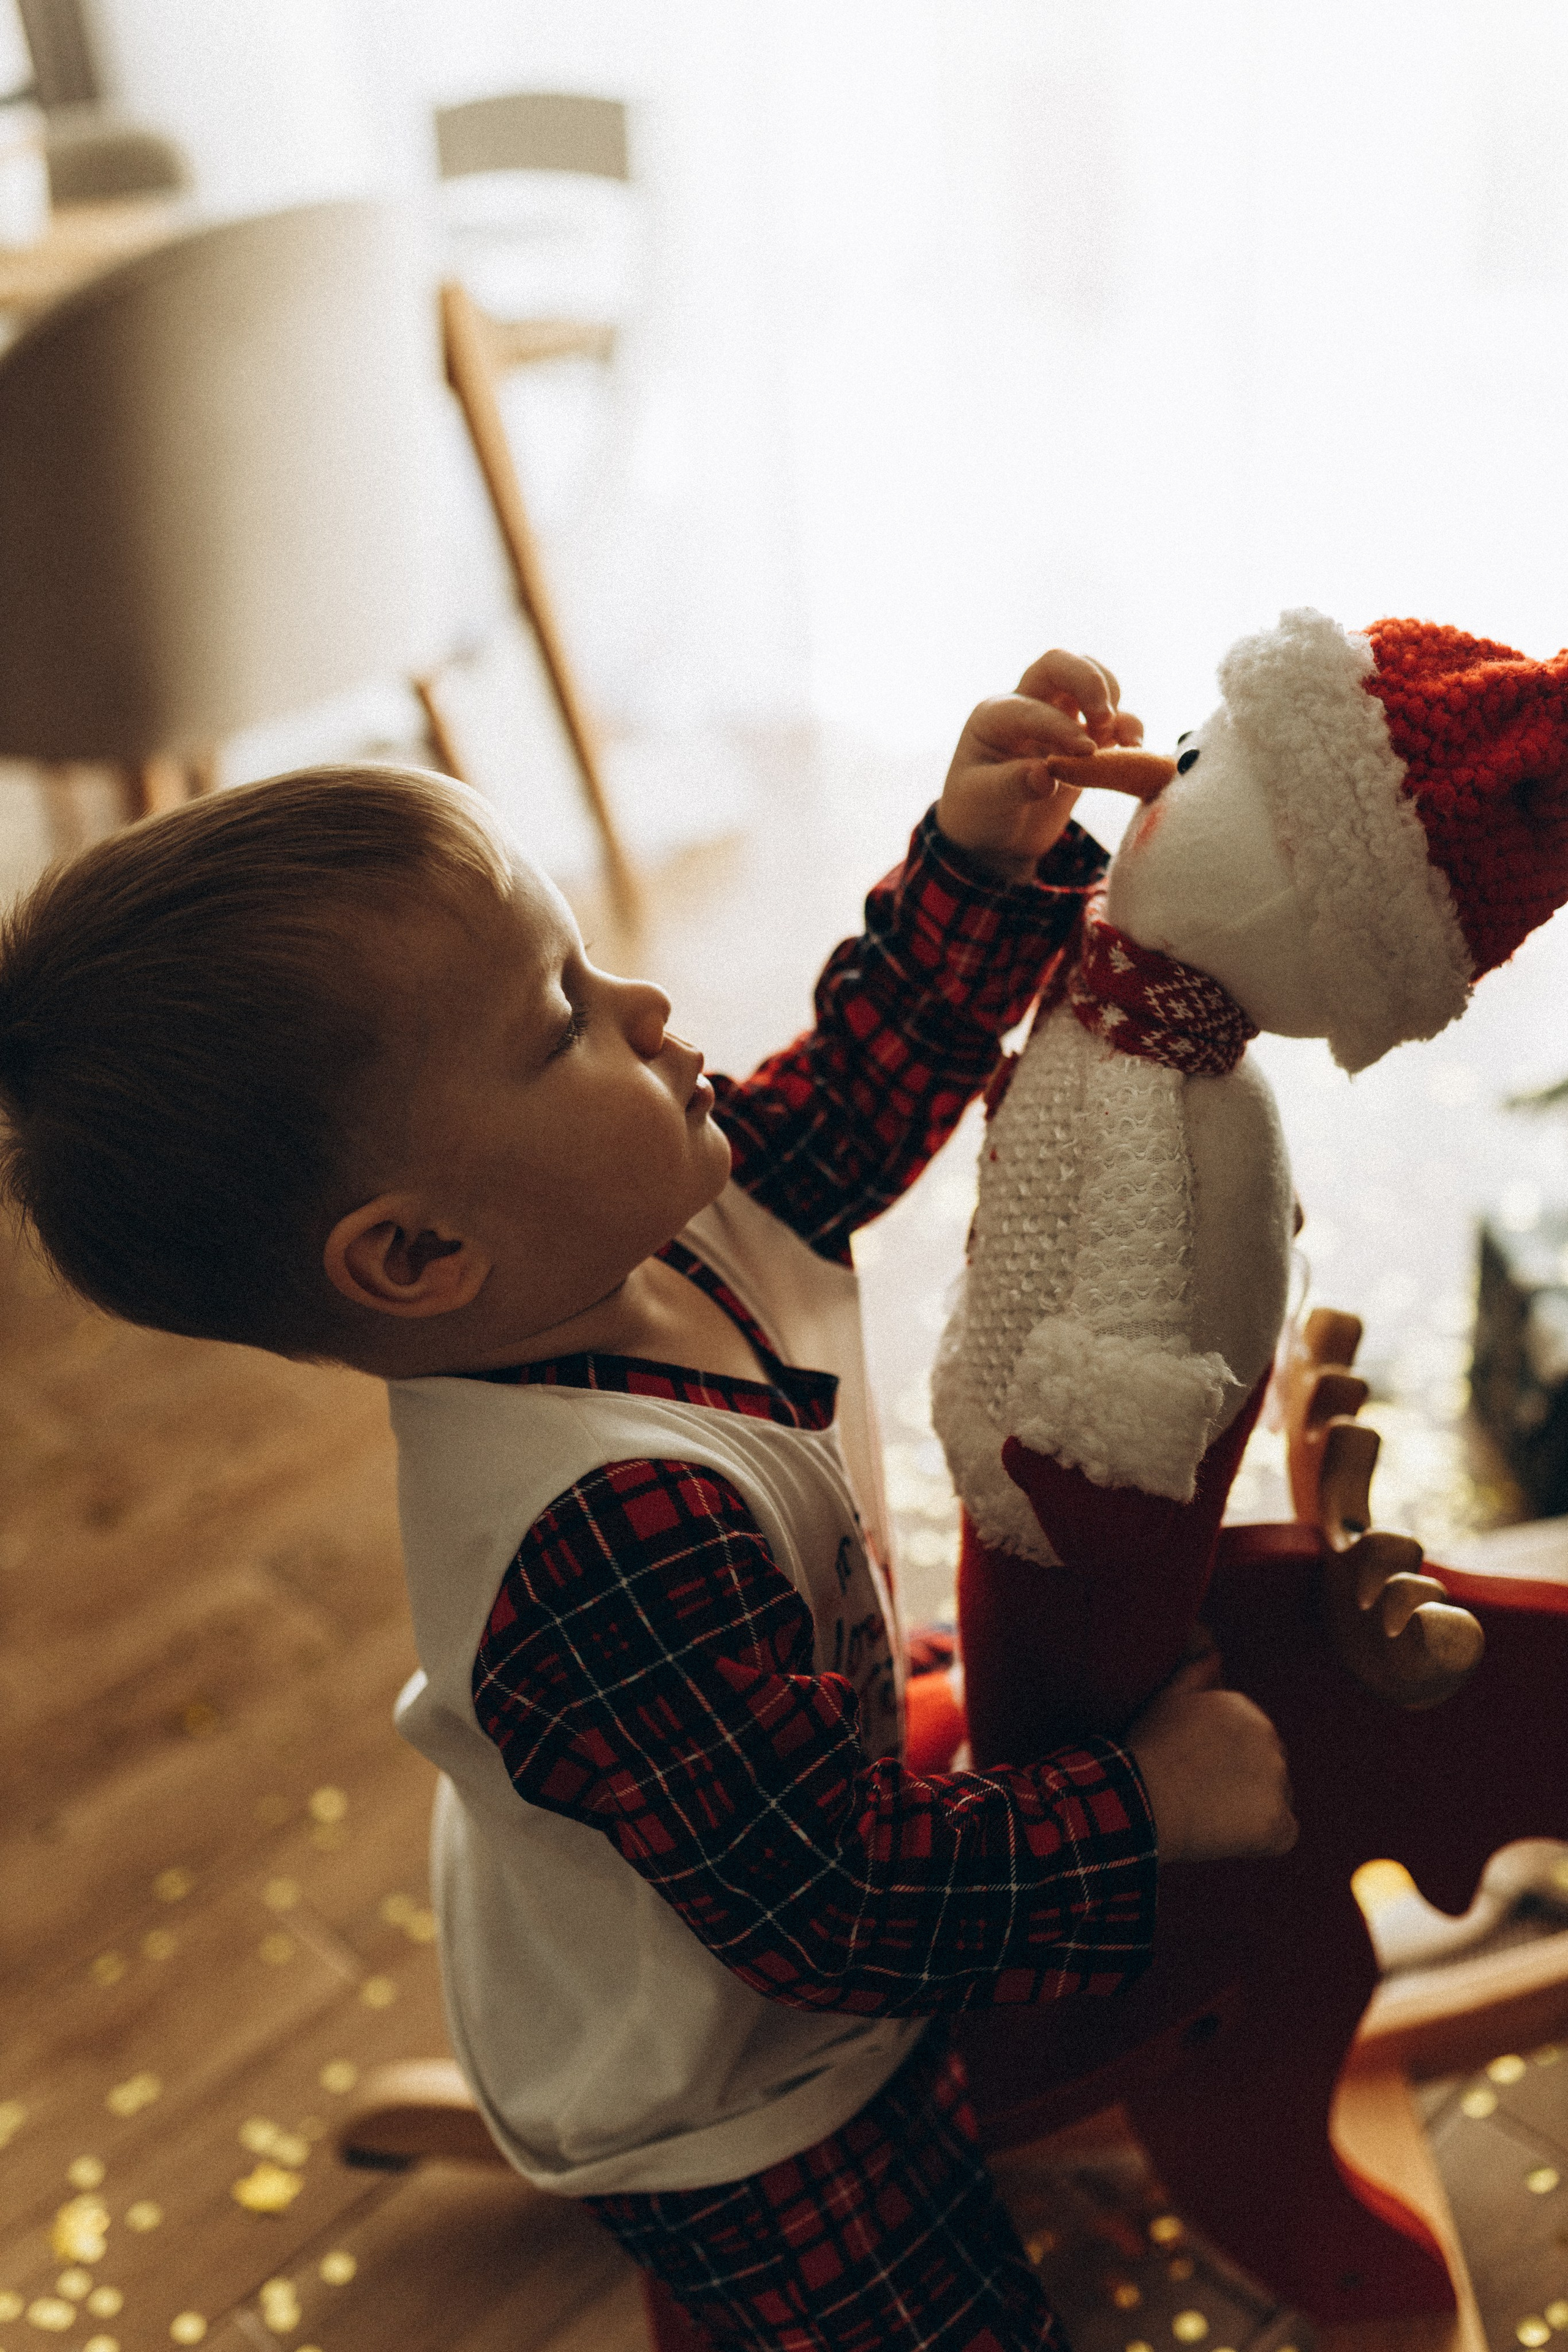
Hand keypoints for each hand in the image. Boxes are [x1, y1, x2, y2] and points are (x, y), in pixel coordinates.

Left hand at [937, 649, 1143, 881]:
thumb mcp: (984, 801)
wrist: (995, 833)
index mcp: (995, 717)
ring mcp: (1059, 718)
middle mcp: (1027, 706)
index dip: (1060, 726)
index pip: (1031, 708)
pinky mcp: (1086, 738)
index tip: (1086, 752)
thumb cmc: (979, 810)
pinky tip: (1134, 749)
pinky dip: (1129, 727)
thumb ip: (1012, 786)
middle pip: (1059, 664)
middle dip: (1088, 681)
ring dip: (1112, 698)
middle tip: (1105, 718)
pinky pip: (1114, 718)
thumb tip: (1045, 775)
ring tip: (1122, 737)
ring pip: (1091, 678)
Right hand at [1126, 1646, 1297, 1864]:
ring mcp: (1279, 1784)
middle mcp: (1272, 1741)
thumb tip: (1212, 1645)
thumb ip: (1196, 1668)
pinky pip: (1282, 1833)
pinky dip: (1262, 1838)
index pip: (1249, 1737)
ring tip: (1210, 1813)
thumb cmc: (1149, 1749)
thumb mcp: (1168, 1697)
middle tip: (1202, 1792)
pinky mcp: (1279, 1825)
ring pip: (1275, 1797)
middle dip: (1243, 1778)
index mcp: (1247, 1710)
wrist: (1144, 1797)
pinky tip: (1228, 1835)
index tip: (1196, 1768)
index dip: (1223, 1756)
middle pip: (1266, 1765)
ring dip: (1252, 1806)